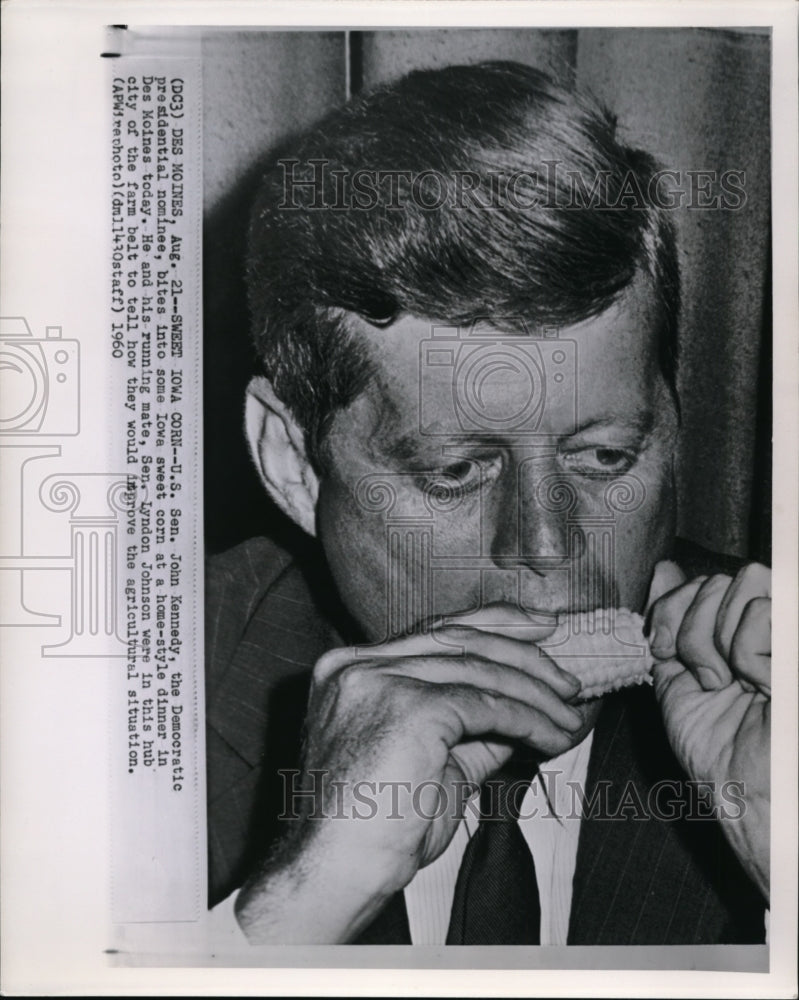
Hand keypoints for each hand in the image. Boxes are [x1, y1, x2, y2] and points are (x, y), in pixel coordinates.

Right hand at [235, 604, 592, 941]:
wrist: (338, 873)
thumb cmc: (375, 828)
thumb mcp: (430, 759)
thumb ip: (468, 726)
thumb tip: (521, 708)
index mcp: (351, 668)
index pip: (433, 630)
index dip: (493, 625)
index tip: (538, 630)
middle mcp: (358, 663)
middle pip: (458, 638)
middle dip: (523, 654)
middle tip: (566, 678)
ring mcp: (379, 680)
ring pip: (477, 669)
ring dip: (535, 693)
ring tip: (567, 717)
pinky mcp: (408, 707)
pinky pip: (486, 704)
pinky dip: (528, 719)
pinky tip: (551, 736)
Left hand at [647, 561, 770, 899]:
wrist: (746, 792)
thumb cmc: (715, 744)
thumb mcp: (677, 674)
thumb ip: (672, 619)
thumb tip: (666, 568)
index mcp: (738, 627)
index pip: (701, 579)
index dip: (672, 609)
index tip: (664, 650)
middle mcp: (770, 623)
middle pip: (717, 578)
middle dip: (691, 630)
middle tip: (706, 677)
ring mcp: (786, 632)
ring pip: (740, 585)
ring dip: (715, 643)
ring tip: (730, 683)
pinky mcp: (795, 648)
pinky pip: (759, 616)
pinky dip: (745, 656)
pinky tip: (760, 686)